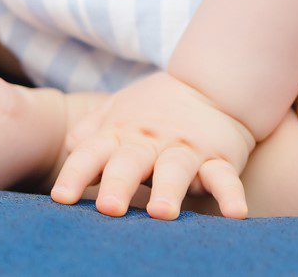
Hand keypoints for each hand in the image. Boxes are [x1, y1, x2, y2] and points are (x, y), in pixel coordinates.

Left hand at [50, 70, 256, 219]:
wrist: (212, 83)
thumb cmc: (155, 109)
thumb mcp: (119, 110)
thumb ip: (92, 129)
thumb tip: (70, 145)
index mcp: (122, 133)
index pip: (92, 153)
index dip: (76, 173)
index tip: (61, 198)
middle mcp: (150, 141)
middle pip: (130, 162)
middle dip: (119, 183)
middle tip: (108, 208)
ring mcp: (185, 149)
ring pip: (175, 169)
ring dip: (168, 190)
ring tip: (161, 212)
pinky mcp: (219, 157)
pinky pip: (225, 177)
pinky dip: (231, 195)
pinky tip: (235, 214)